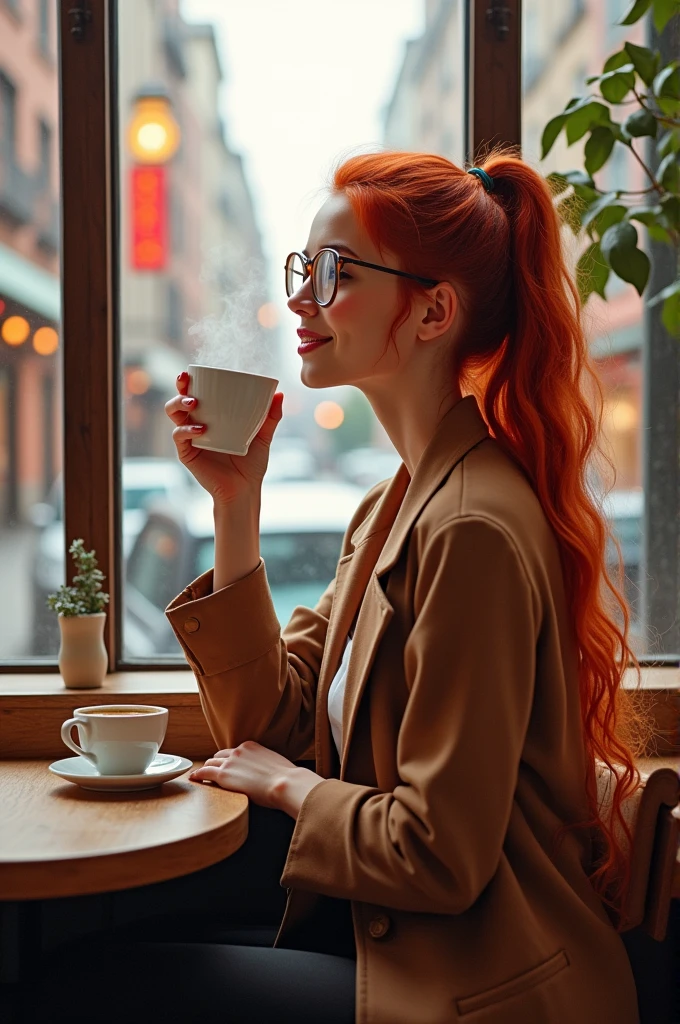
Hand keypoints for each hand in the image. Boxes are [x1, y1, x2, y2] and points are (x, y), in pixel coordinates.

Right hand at [164, 372, 283, 505]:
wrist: (245, 489)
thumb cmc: (252, 464)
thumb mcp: (264, 437)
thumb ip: (271, 417)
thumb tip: (280, 394)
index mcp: (211, 417)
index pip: (196, 394)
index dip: (190, 381)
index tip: (192, 371)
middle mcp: (196, 424)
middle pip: (179, 400)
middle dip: (180, 387)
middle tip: (187, 382)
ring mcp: (190, 438)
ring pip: (173, 415)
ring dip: (178, 404)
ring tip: (194, 403)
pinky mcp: (187, 453)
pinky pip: (179, 437)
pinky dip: (187, 430)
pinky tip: (201, 429)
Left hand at [188, 740, 323, 819]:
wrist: (285, 783)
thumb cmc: (286, 778)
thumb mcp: (275, 763)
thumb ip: (265, 764)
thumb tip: (267, 772)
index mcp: (251, 746)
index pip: (234, 751)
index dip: (229, 760)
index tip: (228, 767)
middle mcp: (238, 750)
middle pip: (220, 755)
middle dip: (216, 763)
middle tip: (213, 772)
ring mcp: (230, 761)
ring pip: (211, 762)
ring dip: (207, 769)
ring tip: (202, 776)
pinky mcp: (223, 774)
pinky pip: (205, 772)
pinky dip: (198, 774)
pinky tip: (193, 779)